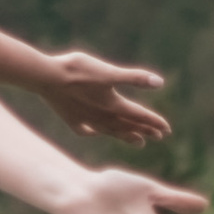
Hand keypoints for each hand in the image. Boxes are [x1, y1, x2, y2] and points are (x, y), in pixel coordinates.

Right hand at [35, 49, 171, 145]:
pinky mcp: (72, 120)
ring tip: (138, 142)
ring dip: (126, 136)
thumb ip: (135, 78)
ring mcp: (86, 120)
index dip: (155, 122)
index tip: (168, 130)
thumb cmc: (78, 70)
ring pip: (111, 131)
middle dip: (144, 130)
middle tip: (159, 137)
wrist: (46, 77)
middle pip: (128, 126)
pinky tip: (95, 132)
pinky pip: (87, 130)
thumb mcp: (109, 72)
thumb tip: (160, 82)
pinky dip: (95, 132)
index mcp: (113, 104)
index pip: (140, 116)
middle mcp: (102, 116)